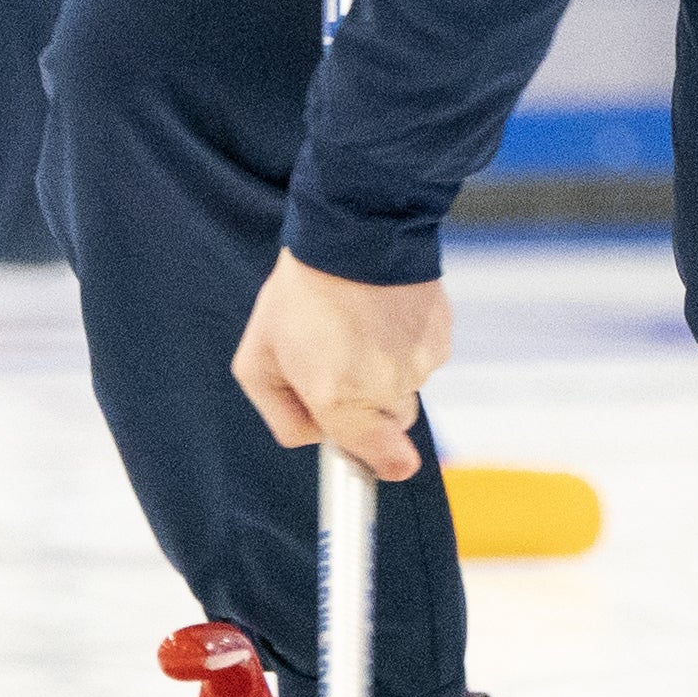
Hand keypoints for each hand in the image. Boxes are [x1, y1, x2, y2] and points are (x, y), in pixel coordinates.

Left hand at [229, 252, 445, 481]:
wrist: (356, 232)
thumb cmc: (299, 295)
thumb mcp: (257, 360)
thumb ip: (281, 415)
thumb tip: (315, 438)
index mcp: (341, 401)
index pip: (387, 464)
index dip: (378, 463)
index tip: (373, 459)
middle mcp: (386, 390)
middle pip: (390, 424)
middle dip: (368, 405)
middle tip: (340, 361)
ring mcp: (419, 363)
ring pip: (406, 387)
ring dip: (385, 368)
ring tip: (358, 325)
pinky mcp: (440, 336)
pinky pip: (423, 356)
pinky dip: (405, 342)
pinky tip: (382, 312)